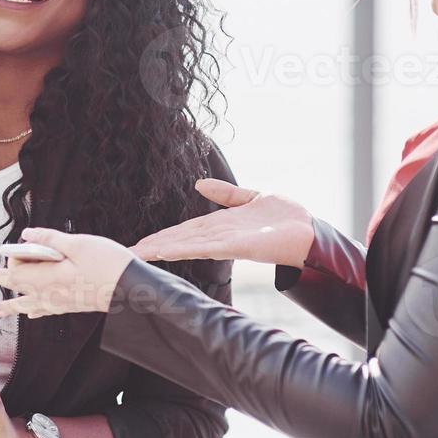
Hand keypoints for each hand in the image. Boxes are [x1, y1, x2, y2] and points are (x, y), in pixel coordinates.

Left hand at [0, 228, 134, 318]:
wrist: (130, 289)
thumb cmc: (106, 264)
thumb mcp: (77, 244)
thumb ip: (50, 240)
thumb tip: (26, 236)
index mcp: (47, 279)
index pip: (13, 274)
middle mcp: (49, 295)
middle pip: (16, 290)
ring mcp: (59, 304)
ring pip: (28, 306)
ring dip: (11, 306)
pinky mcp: (69, 307)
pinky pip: (44, 311)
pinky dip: (32, 310)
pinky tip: (31, 313)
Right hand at [130, 179, 313, 267]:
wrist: (311, 231)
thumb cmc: (286, 217)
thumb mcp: (251, 197)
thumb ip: (226, 194)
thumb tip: (200, 184)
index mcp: (221, 226)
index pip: (185, 231)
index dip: (163, 236)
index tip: (140, 243)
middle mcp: (221, 237)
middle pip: (181, 240)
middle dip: (154, 246)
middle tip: (127, 253)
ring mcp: (228, 243)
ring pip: (189, 246)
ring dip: (164, 249)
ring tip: (139, 253)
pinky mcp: (239, 246)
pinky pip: (208, 247)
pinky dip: (187, 249)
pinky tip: (168, 251)